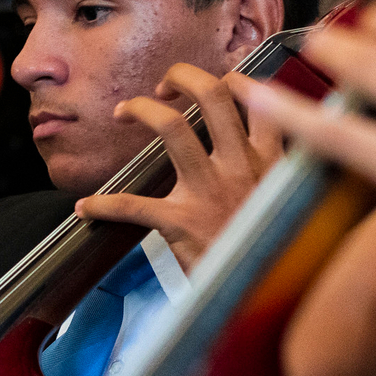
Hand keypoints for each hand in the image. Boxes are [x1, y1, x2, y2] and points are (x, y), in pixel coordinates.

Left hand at [76, 63, 283, 270]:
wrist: (268, 299)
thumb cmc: (273, 253)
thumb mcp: (289, 204)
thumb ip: (276, 173)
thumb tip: (261, 150)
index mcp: (269, 162)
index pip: (258, 99)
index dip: (231, 80)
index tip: (210, 84)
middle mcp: (241, 167)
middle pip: (212, 95)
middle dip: (181, 77)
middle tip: (161, 87)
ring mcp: (210, 191)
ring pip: (171, 126)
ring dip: (141, 109)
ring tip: (123, 111)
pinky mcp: (182, 223)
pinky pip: (132, 203)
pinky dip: (103, 204)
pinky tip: (86, 208)